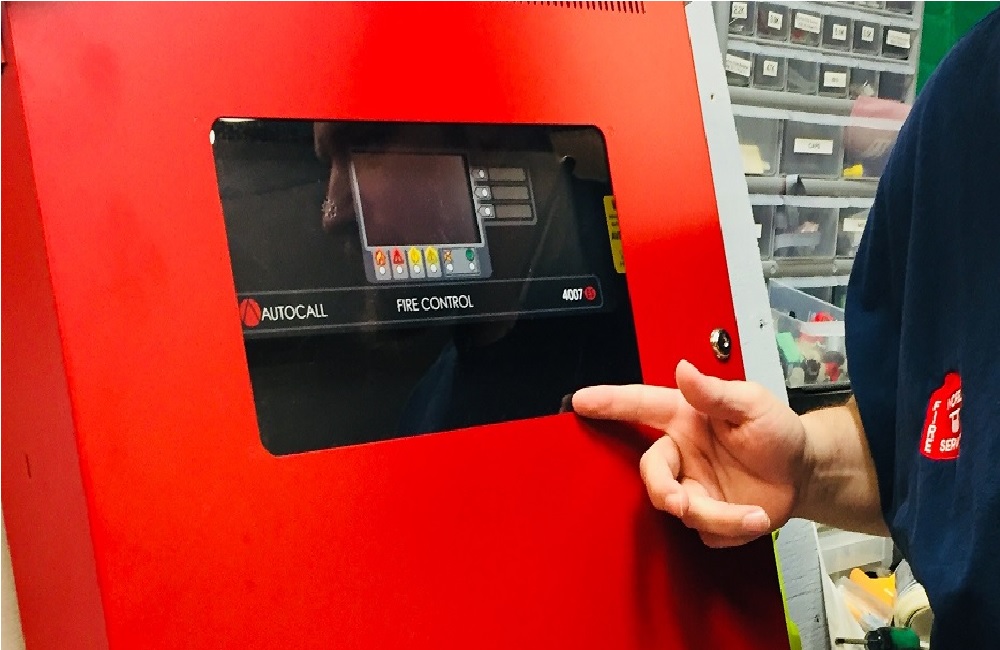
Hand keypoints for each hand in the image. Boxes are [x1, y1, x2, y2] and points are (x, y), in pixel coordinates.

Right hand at [572, 360, 807, 547]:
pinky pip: (705, 531)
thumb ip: (714, 391)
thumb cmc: (776, 430)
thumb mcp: (752, 404)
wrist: (804, 473)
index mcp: (685, 418)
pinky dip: (732, 529)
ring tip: (757, 515)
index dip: (609, 403)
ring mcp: (692, 486)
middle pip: (651, 472)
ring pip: (681, 508)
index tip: (581, 401)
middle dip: (662, 489)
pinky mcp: (707, 517)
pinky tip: (756, 518)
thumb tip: (683, 370)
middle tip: (680, 503)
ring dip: (718, 516)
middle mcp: (681, 453)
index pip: (640, 406)